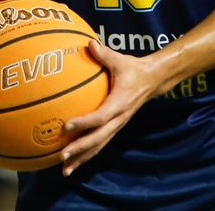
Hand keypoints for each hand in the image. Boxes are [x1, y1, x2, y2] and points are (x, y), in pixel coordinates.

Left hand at [56, 40, 159, 175]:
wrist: (152, 81)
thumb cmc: (133, 69)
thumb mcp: (120, 60)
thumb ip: (104, 54)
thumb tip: (89, 43)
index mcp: (119, 103)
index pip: (101, 116)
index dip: (84, 122)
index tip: (66, 125)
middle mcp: (118, 119)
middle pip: (98, 138)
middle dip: (80, 149)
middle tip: (62, 156)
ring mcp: (117, 126)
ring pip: (99, 146)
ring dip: (82, 158)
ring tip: (65, 170)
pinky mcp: (114, 128)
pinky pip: (100, 144)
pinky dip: (87, 154)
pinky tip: (74, 162)